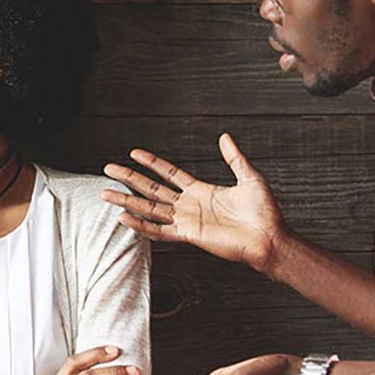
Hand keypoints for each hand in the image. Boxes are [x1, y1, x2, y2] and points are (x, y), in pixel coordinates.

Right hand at [102, 133, 285, 273]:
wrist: (269, 238)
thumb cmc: (264, 212)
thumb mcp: (249, 177)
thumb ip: (234, 158)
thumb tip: (225, 136)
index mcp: (201, 191)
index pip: (169, 173)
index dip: (152, 162)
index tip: (134, 152)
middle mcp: (189, 205)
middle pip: (151, 188)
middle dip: (129, 178)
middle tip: (108, 168)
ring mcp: (186, 220)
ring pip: (149, 208)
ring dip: (126, 200)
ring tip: (105, 193)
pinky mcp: (188, 235)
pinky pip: (159, 230)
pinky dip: (140, 225)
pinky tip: (123, 217)